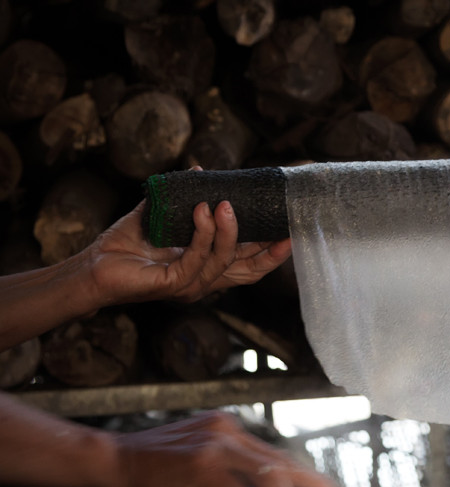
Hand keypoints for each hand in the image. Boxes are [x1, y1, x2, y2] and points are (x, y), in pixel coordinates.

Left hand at [85, 195, 291, 307]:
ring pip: (224, 260)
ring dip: (227, 230)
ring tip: (223, 203)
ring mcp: (191, 286)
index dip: (271, 251)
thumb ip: (183, 198)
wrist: (93, 267)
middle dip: (270, 253)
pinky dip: (202, 234)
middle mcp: (204, 281)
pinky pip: (197, 259)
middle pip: (249, 272)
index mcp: (206, 268)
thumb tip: (200, 170)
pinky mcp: (175, 285)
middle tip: (284, 230)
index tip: (288, 231)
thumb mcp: (162, 217)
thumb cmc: (125, 245)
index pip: (248, 264)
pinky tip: (200, 212)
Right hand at [110, 412, 340, 486]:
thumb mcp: (201, 468)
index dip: (308, 479)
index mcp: (232, 432)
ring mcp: (216, 444)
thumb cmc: (151, 471)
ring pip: (270, 474)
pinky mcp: (200, 462)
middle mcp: (229, 432)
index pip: (281, 456)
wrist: (108, 461)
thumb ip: (232, 478)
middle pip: (285, 462)